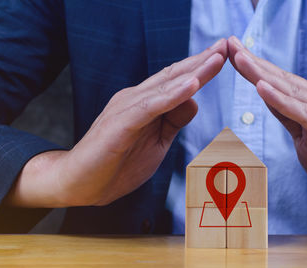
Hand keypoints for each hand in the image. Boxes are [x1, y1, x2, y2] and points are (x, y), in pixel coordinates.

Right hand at [7, 39, 227, 207]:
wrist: (80, 184)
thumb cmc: (116, 164)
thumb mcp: (157, 142)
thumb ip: (173, 120)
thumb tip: (194, 101)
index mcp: (145, 103)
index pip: (176, 80)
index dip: (200, 67)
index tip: (223, 55)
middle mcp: (136, 98)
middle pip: (174, 76)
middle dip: (202, 60)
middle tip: (227, 45)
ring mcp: (127, 108)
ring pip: (166, 86)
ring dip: (193, 71)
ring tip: (217, 58)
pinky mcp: (121, 123)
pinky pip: (151, 106)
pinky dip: (173, 95)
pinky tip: (192, 84)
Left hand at [228, 36, 306, 211]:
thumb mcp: (306, 139)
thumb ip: (290, 118)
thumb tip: (269, 99)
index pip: (279, 83)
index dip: (254, 68)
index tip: (231, 52)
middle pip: (282, 80)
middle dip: (253, 62)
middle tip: (229, 42)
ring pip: (291, 91)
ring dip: (262, 75)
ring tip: (239, 58)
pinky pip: (305, 114)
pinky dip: (283, 101)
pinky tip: (263, 88)